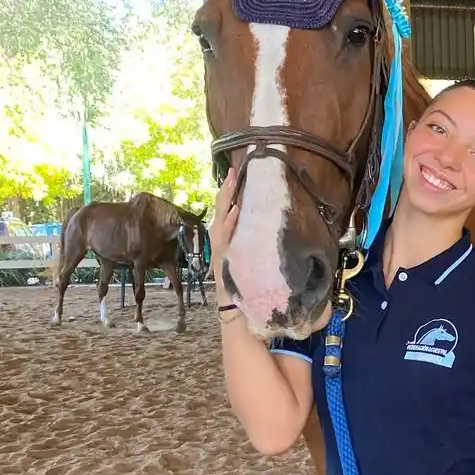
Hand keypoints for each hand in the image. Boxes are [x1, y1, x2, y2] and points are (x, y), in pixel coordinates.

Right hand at [209, 168, 239, 294]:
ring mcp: (220, 247)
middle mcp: (219, 239)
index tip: (234, 173)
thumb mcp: (243, 254)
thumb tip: (254, 222)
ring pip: (221, 219)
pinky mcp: (223, 256)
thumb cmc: (239, 279)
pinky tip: (235, 210)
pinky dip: (230, 222)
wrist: (232, 303)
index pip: (224, 209)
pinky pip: (227, 236)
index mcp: (224, 236)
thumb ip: (245, 238)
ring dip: (226, 200)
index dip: (228, 191)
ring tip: (232, 182)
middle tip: (232, 171)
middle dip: (226, 190)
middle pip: (221, 209)